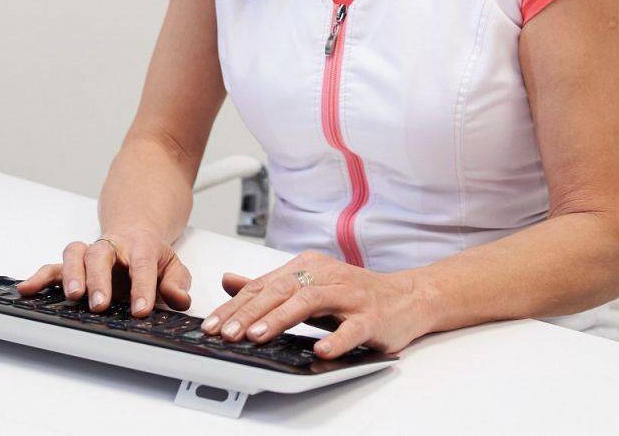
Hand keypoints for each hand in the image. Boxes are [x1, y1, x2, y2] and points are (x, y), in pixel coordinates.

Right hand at [16, 228, 191, 315]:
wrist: (134, 232)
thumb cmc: (150, 255)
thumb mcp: (173, 266)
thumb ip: (177, 282)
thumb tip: (178, 299)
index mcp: (140, 246)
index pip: (141, 265)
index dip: (142, 287)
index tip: (140, 309)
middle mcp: (112, 247)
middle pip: (100, 255)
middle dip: (98, 280)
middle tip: (99, 303)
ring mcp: (90, 254)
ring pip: (75, 254)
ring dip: (70, 275)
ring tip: (72, 296)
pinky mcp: (73, 265)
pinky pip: (53, 267)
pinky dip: (39, 277)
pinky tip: (27, 289)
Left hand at [201, 250, 429, 358]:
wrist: (407, 297)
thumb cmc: (354, 295)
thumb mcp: (307, 285)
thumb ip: (268, 285)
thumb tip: (228, 281)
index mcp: (307, 267)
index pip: (264, 286)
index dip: (236, 307)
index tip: (211, 326)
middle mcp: (326, 276)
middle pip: (281, 290)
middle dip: (250, 313)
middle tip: (226, 333)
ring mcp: (349, 295)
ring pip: (311, 301)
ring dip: (282, 318)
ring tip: (259, 335)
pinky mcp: (371, 316)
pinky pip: (353, 328)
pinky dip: (336, 339)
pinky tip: (321, 351)